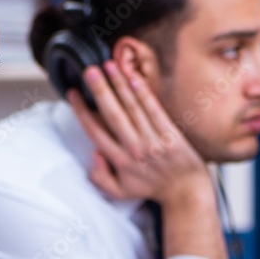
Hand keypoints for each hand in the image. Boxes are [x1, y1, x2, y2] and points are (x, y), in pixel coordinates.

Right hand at [67, 60, 212, 209]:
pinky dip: (143, 94)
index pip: (95, 131)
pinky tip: (134, 78)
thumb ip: (100, 177)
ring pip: (132, 108)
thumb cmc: (152, 188)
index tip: (73, 94)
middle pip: (112, 114)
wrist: (186, 191)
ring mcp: (153, 141)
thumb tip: (94, 154)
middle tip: (89, 71)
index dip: (82, 111)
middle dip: (99, 90)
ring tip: (109, 66)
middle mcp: (134, 149)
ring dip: (119, 85)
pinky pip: (154, 110)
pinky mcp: (171, 134)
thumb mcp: (119, 192)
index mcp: (119, 161)